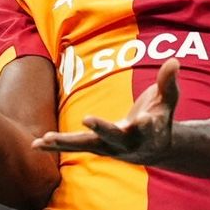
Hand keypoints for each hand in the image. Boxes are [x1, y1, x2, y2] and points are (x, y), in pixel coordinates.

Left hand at [34, 59, 179, 163]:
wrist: (156, 148)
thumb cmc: (160, 116)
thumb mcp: (168, 99)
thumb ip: (169, 82)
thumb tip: (174, 61)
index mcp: (149, 131)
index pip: (148, 127)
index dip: (146, 124)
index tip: (144, 119)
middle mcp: (127, 143)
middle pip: (114, 137)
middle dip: (102, 129)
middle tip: (88, 120)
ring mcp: (109, 148)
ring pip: (87, 145)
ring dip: (67, 143)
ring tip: (45, 139)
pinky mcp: (96, 147)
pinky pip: (74, 147)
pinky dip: (56, 146)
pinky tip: (36, 144)